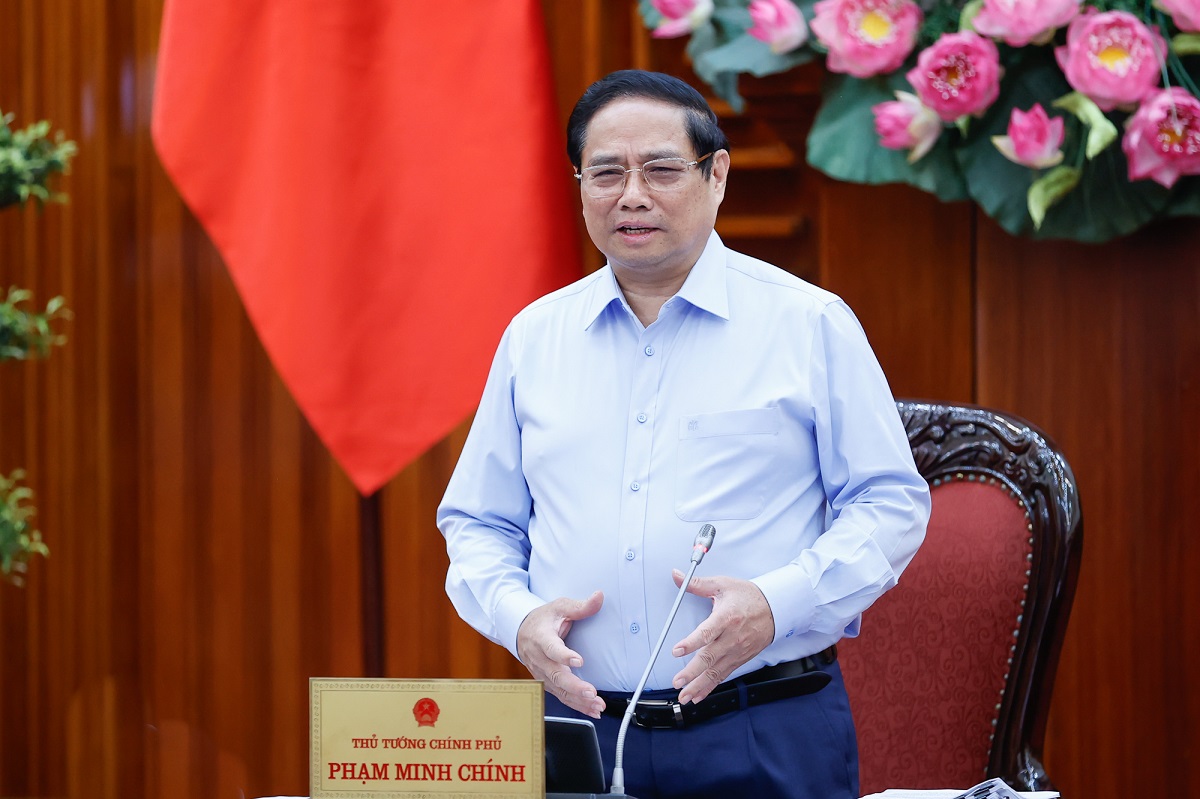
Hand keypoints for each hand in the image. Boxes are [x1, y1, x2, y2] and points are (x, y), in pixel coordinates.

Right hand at [516, 591, 605, 717]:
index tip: (579, 660)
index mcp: (541, 638)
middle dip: (575, 686)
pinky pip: (561, 696)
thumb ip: (580, 606)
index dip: (564, 655)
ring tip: (597, 705)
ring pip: (559, 690)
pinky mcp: (547, 682)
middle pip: (556, 675)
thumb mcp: (560, 607)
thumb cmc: (543, 619)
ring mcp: (542, 673)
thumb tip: (599, 597)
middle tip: (592, 692)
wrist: (521, 631)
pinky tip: (592, 709)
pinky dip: (576, 705)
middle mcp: (540, 659)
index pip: (551, 649)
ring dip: (578, 700)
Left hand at [669, 570, 774, 704]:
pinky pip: (723, 675)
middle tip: (677, 681)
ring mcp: (737, 651)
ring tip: (684, 696)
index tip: (677, 650)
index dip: (691, 642)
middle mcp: (732, 637)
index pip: (707, 632)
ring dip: (698, 685)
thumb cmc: (748, 596)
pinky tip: (698, 695)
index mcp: (726, 617)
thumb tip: (676, 576)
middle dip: (692, 672)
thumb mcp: (723, 584)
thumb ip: (697, 584)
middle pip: (710, 658)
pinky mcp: (740, 659)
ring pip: (716, 672)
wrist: (775, 608)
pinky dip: (710, 687)